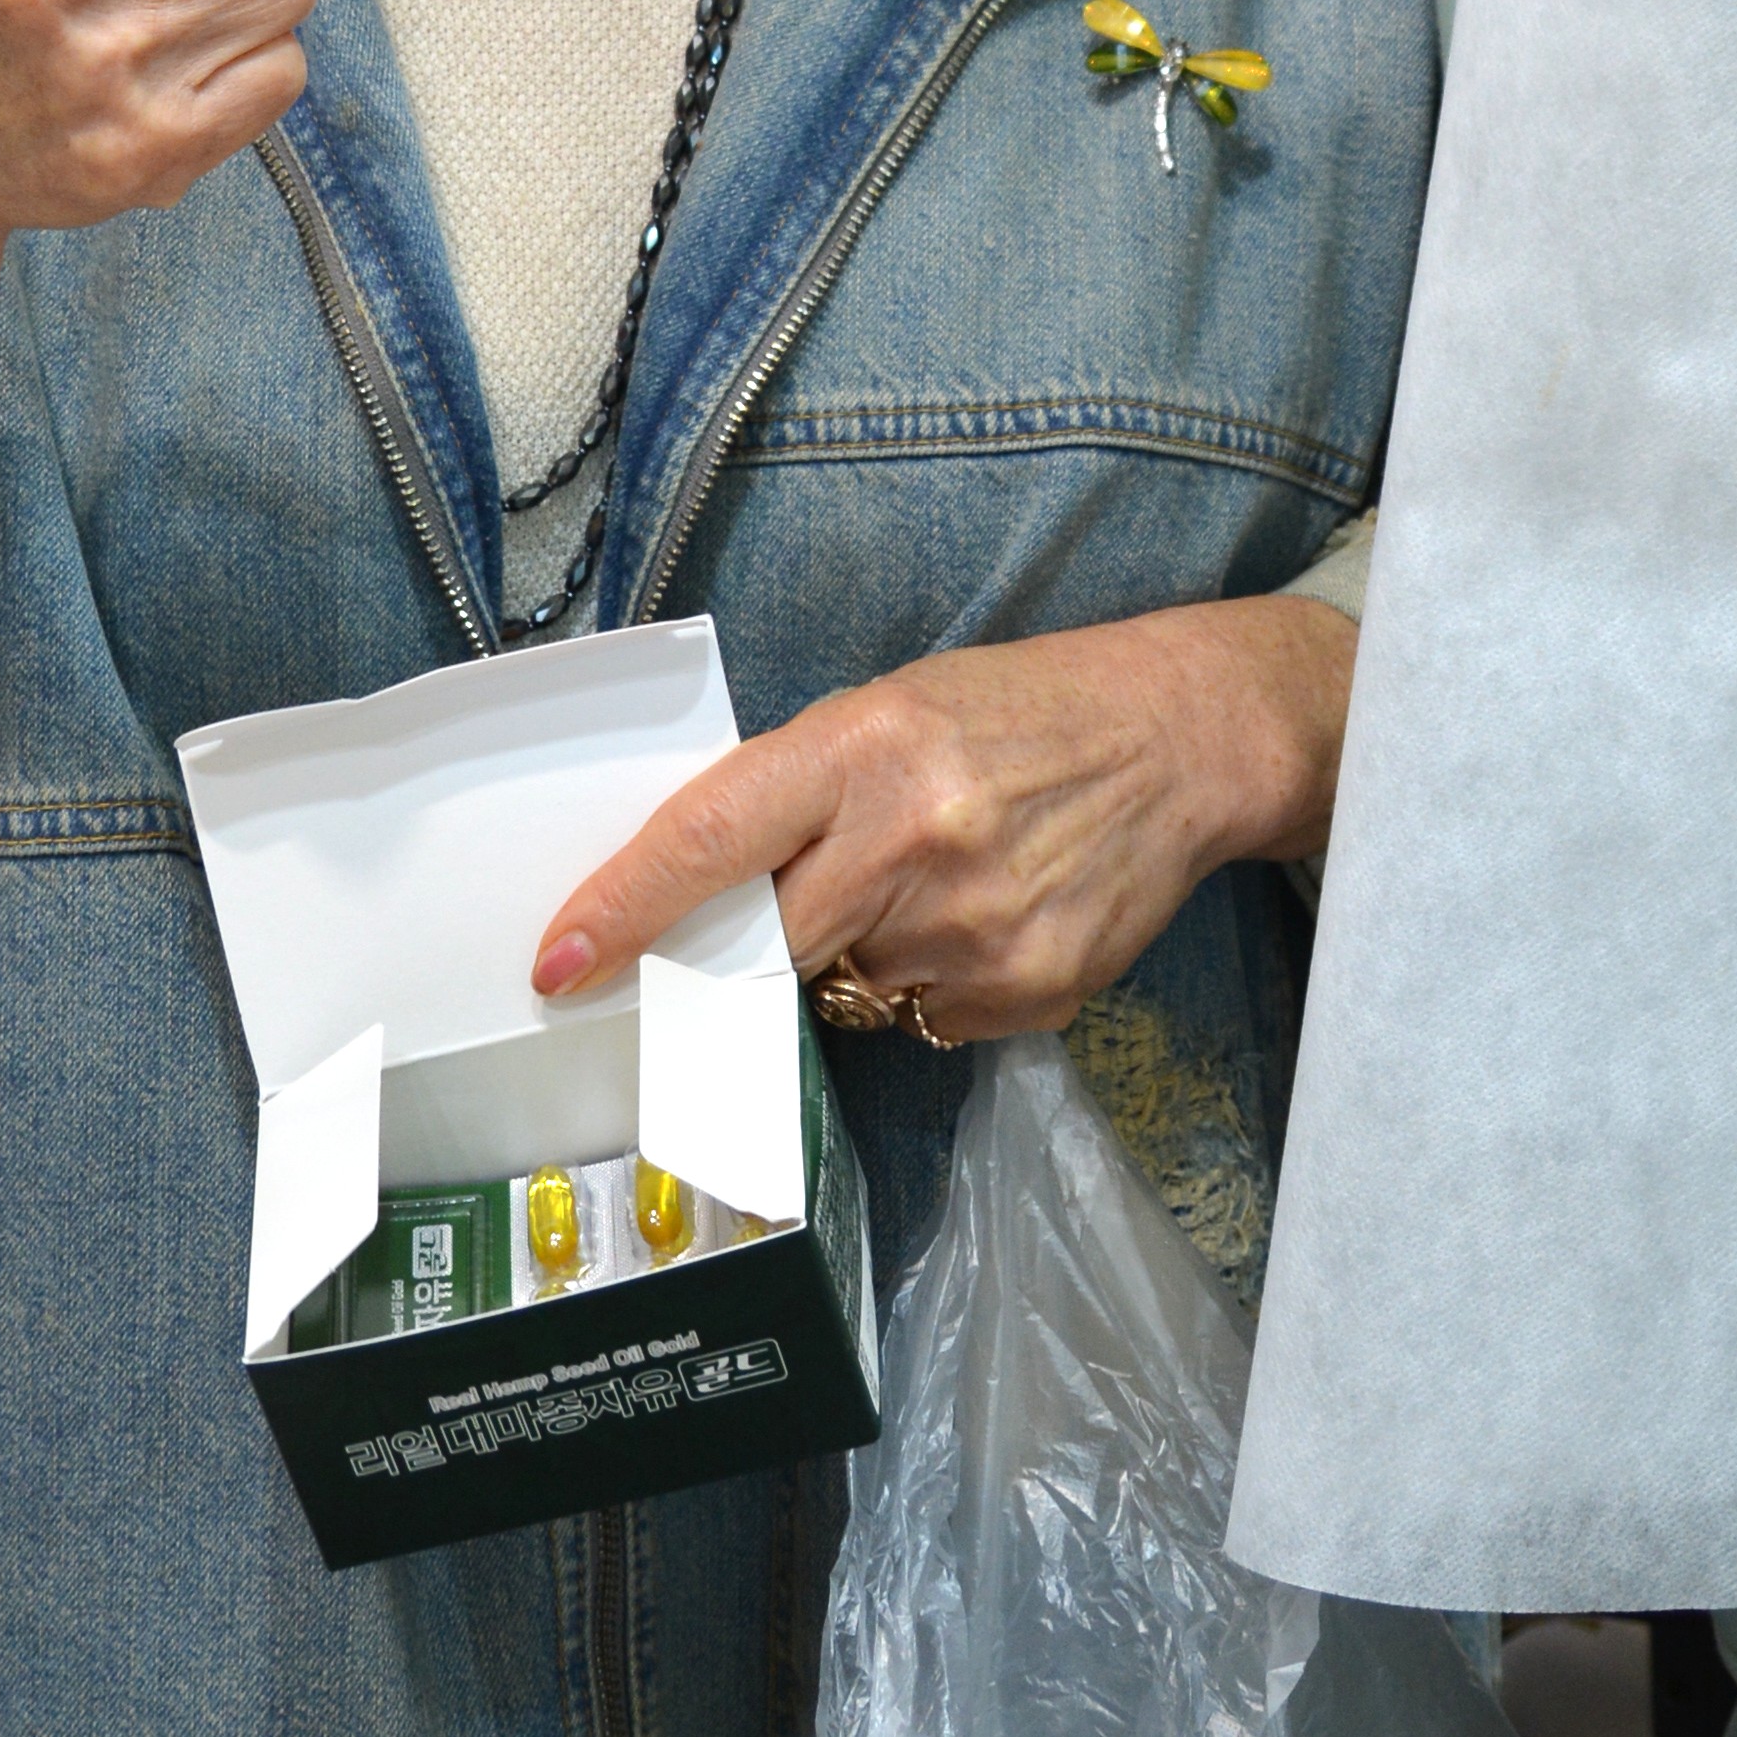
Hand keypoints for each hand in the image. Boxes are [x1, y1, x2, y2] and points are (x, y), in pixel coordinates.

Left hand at [527, 593, 1355, 1044]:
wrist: (1180, 741)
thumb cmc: (1018, 713)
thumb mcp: (892, 713)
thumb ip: (796, 796)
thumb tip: (694, 906)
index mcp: (864, 746)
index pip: (708, 840)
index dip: (621, 911)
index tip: (556, 966)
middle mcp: (912, 839)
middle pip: (762, 950)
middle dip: (744, 958)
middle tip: (787, 919)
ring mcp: (972, 928)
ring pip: (845, 994)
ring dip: (859, 959)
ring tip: (936, 883)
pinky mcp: (1026, 992)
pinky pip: (924, 1023)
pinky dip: (930, 985)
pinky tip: (986, 917)